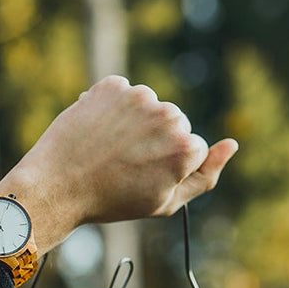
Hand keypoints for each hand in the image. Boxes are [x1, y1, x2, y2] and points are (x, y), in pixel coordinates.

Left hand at [0, 75, 237, 253]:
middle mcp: (168, 116)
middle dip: (155, 141)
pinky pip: (123, 94)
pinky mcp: (112, 85)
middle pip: (174, 124)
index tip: (144, 178)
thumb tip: (232, 144)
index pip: (193, 149)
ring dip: (134, 124)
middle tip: (124, 166)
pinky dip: (112, 109)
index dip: (168, 167)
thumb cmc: (112, 201)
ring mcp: (139, 97)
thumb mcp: (166, 202)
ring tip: (107, 150)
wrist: (56, 187)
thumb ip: (205, 176)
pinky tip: (96, 132)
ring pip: (149, 108)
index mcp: (186, 148)